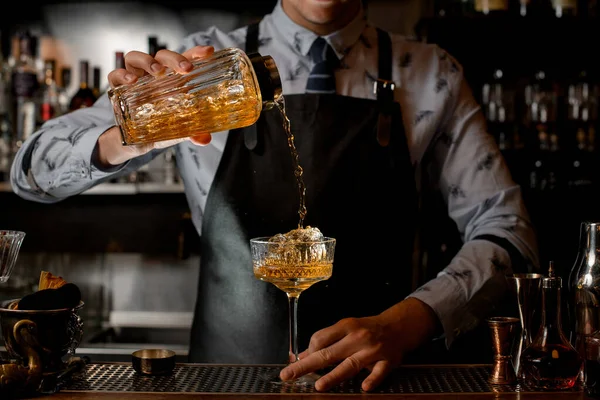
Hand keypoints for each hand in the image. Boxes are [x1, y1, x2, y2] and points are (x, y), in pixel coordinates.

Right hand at [98, 45, 215, 166]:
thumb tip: (204, 139)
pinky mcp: (118, 88)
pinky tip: (132, 81)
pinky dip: (122, 75)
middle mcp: (153, 74)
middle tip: (186, 68)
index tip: (208, 52)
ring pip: (135, 57)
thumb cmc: (161, 126)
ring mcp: (134, 78)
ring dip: (147, 60)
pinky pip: (115, 75)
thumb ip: (192, 132)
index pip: (185, 58)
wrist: (137, 141)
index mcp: (172, 78)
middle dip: (175, 58)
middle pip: (162, 55)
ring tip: (157, 70)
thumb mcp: (178, 130)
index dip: (196, 53)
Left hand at [279, 297, 439, 391]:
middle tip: (289, 375)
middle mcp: (358, 337)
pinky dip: (372, 379)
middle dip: (307, 365)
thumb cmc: (367, 328)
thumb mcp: (346, 328)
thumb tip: (303, 355)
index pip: (321, 338)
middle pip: (329, 353)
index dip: (308, 350)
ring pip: (351, 364)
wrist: (398, 326)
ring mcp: (373, 350)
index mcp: (346, 326)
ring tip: (319, 386)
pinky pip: (379, 372)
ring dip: (334, 375)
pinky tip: (363, 388)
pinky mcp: (388, 361)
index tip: (301, 360)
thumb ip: (327, 340)